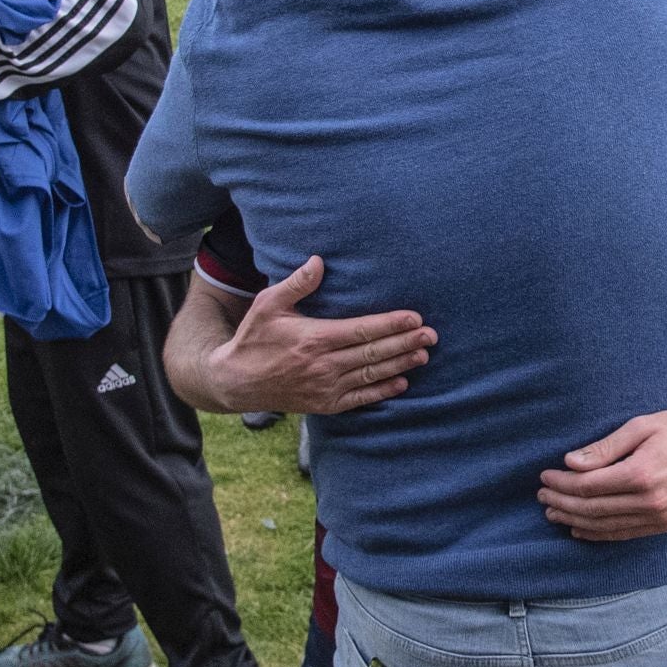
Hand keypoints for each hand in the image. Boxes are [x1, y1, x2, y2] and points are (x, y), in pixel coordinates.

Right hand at [206, 256, 435, 413]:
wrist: (235, 382)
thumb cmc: (253, 338)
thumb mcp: (267, 305)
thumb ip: (296, 284)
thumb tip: (319, 261)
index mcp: (313, 338)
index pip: (361, 330)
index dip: (390, 324)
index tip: (414, 317)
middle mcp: (323, 365)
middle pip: (373, 353)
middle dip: (405, 343)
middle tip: (431, 335)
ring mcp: (325, 387)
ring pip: (371, 375)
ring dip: (400, 365)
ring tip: (423, 355)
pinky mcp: (324, 404)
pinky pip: (359, 398)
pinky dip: (382, 391)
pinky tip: (401, 383)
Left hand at [538, 408, 666, 540]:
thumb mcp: (644, 425)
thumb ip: (606, 447)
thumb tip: (572, 462)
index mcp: (641, 474)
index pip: (588, 486)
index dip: (562, 483)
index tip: (545, 475)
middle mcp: (649, 501)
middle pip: (592, 509)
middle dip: (562, 502)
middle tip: (542, 495)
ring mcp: (659, 517)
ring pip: (605, 526)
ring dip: (574, 520)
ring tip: (553, 512)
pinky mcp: (666, 525)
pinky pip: (624, 535)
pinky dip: (598, 534)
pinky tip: (580, 529)